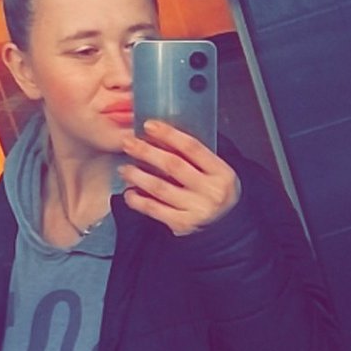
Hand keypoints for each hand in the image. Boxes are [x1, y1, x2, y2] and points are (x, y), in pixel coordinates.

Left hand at [119, 121, 240, 235]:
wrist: (227, 225)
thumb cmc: (215, 192)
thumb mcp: (215, 172)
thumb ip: (194, 157)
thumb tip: (158, 137)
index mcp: (222, 173)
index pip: (193, 148)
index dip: (169, 134)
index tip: (149, 126)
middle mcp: (211, 192)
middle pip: (173, 165)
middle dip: (147, 152)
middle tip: (128, 143)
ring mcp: (197, 210)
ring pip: (160, 188)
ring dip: (138, 176)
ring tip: (124, 168)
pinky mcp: (183, 225)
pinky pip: (155, 210)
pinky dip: (138, 200)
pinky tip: (129, 192)